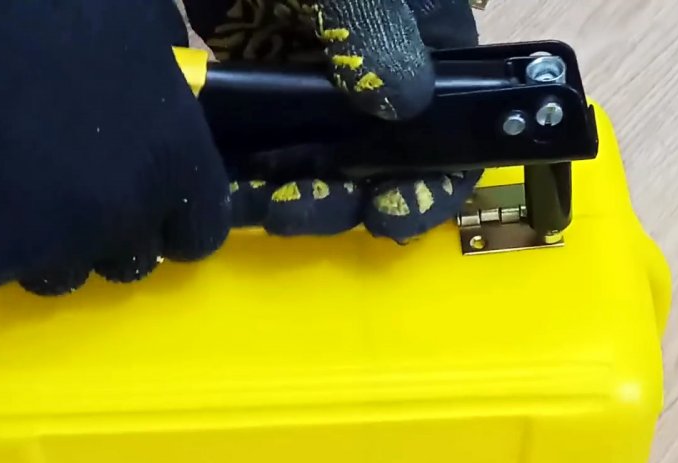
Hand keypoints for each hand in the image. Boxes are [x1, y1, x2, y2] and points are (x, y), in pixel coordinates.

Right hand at [0, 0, 230, 294]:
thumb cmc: (34, 3)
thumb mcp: (131, 23)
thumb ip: (160, 80)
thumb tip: (164, 90)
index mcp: (172, 162)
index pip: (197, 233)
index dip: (174, 219)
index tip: (154, 203)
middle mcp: (117, 219)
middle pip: (126, 261)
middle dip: (104, 231)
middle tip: (66, 182)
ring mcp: (42, 247)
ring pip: (52, 272)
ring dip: (37, 240)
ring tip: (1, 180)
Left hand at [184, 0, 481, 242]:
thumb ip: (376, 32)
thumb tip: (400, 104)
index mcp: (426, 43)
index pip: (453, 133)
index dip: (429, 185)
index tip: (388, 216)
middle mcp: (378, 71)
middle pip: (378, 160)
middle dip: (342, 198)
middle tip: (295, 211)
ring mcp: (315, 73)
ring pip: (316, 157)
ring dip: (290, 189)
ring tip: (253, 207)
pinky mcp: (257, 69)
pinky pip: (261, 133)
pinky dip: (246, 163)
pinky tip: (224, 183)